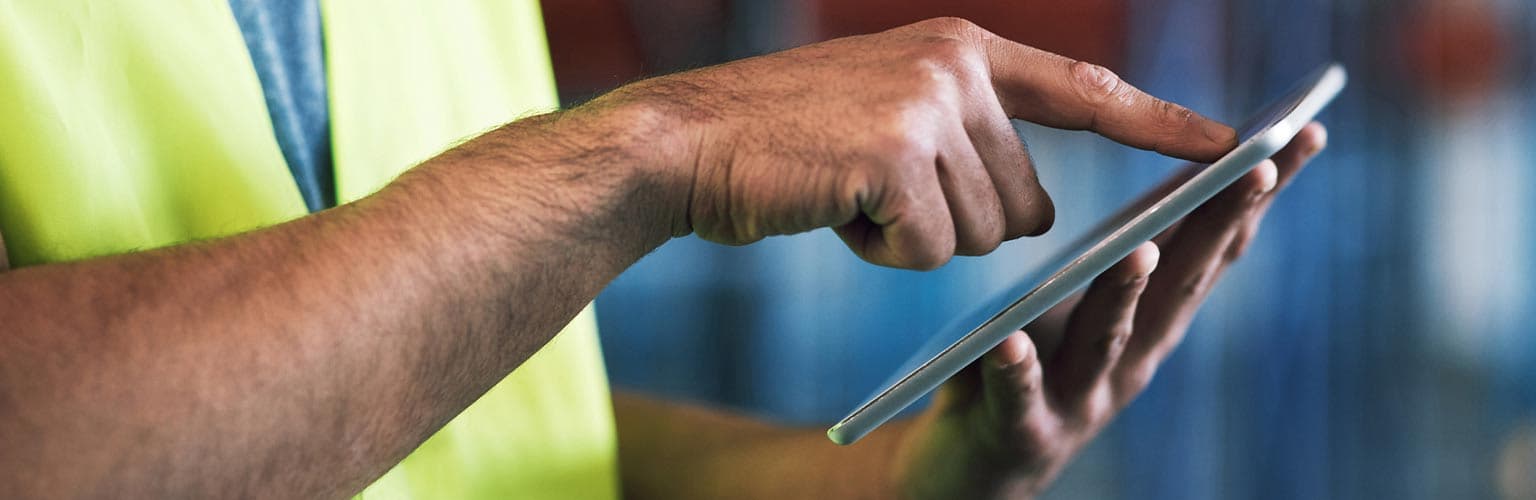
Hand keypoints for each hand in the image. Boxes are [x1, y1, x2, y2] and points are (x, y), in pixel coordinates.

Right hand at [599, 17, 1236, 268]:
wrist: (687, 143)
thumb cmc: (787, 143)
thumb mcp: (890, 117)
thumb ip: (971, 143)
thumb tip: (1035, 217)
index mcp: (964, 49)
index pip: (1086, 90)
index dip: (1161, 124)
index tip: (1232, 144)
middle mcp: (958, 65)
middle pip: (1025, 202)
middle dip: (962, 223)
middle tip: (881, 191)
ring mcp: (929, 105)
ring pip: (980, 234)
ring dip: (916, 238)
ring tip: (850, 192)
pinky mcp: (897, 154)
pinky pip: (931, 251)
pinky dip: (884, 253)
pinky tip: (836, 209)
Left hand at [886, 123, 1327, 498]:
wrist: (978, 463)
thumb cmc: (1035, 362)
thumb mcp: (1086, 299)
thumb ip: (1126, 246)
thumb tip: (1176, 154)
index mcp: (1152, 318)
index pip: (1213, 247)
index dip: (1257, 193)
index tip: (1305, 131)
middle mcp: (1132, 357)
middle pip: (1181, 284)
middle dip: (1220, 224)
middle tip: (1255, 165)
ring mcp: (1081, 397)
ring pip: (1107, 339)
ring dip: (1125, 293)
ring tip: (1139, 246)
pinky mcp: (1022, 430)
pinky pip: (1018, 396)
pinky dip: (1018, 370)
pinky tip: (1011, 343)